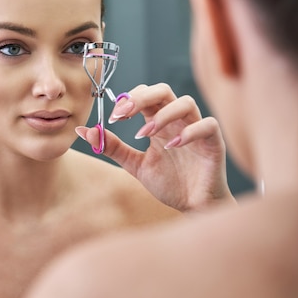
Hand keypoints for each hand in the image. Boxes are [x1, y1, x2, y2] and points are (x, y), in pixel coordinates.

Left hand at [77, 83, 234, 211]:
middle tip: (123, 113)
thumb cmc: (169, 183)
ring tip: (145, 133)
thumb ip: (113, 146)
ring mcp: (197, 130)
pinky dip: (190, 131)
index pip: (146, 94)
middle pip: (163, 90)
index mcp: (159, 122)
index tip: (113, 117)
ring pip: (186, 102)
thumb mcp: (134, 164)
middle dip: (141, 97)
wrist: (193, 207)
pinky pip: (208, 125)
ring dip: (162, 114)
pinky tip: (172, 146)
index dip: (128, 99)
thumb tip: (84, 130)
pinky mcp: (214, 144)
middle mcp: (178, 121)